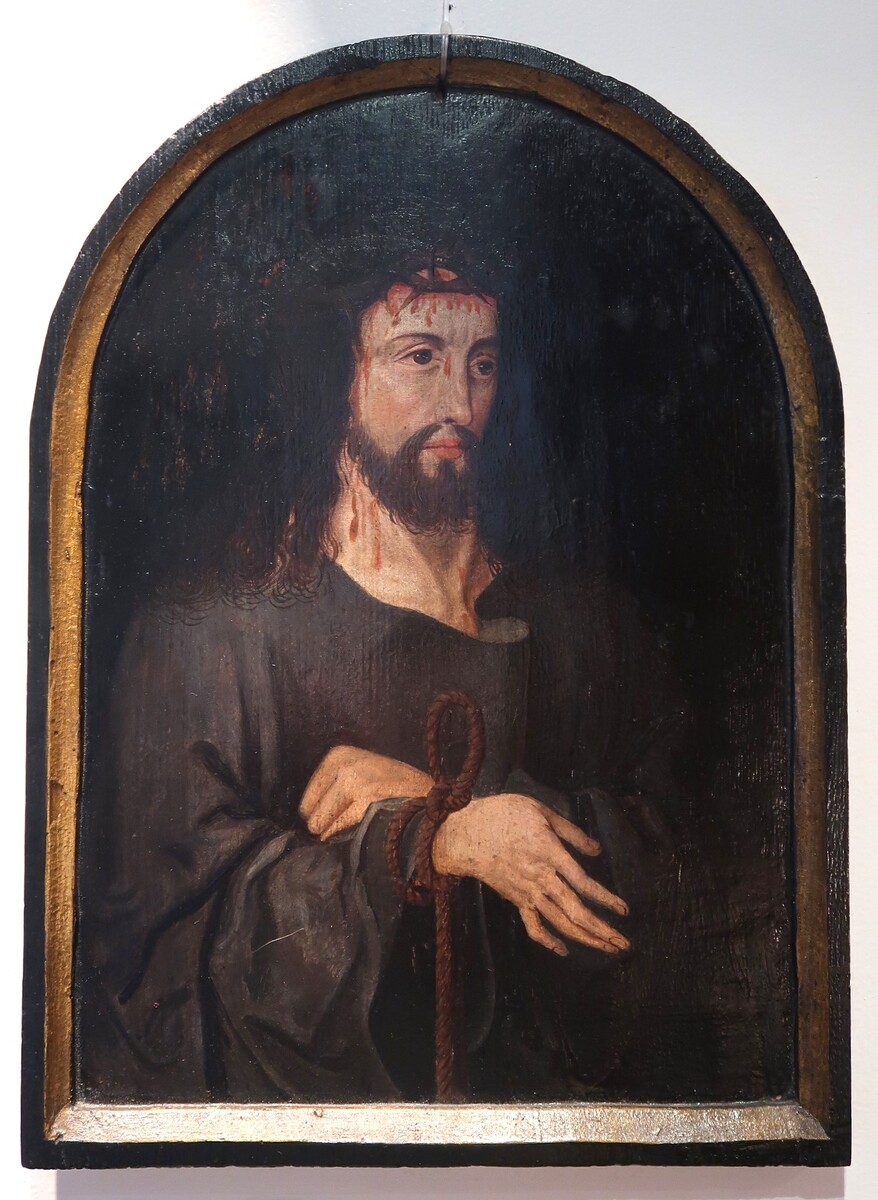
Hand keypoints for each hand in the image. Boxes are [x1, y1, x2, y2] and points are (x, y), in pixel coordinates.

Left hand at [300, 745, 430, 839]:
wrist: (435, 803)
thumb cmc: (402, 791)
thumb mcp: (368, 771)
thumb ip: (338, 782)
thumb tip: (308, 813)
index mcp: (342, 754)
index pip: (311, 793)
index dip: (318, 811)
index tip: (329, 821)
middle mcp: (347, 765)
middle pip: (312, 810)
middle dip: (324, 823)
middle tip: (343, 830)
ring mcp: (355, 783)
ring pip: (320, 822)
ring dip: (331, 834)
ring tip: (353, 833)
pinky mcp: (363, 804)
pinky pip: (335, 831)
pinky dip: (341, 839)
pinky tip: (358, 838)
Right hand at [432, 793, 629, 956]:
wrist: (464, 833)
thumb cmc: (502, 815)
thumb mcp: (540, 811)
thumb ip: (570, 832)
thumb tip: (595, 850)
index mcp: (549, 854)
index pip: (584, 882)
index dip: (606, 898)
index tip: (624, 909)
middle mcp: (541, 878)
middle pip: (576, 910)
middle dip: (602, 929)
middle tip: (623, 943)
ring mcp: (527, 892)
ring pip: (559, 922)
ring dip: (584, 938)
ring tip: (606, 948)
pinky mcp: (515, 899)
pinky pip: (533, 926)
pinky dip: (548, 941)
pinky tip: (563, 949)